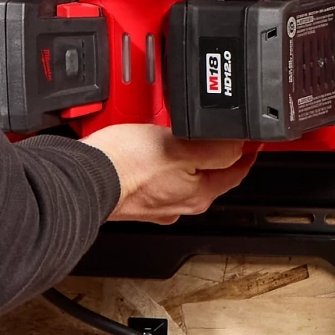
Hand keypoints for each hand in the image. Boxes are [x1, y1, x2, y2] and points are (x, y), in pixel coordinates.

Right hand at [86, 123, 255, 224]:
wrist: (81, 178)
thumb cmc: (124, 165)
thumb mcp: (179, 146)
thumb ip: (214, 147)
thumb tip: (238, 145)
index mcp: (198, 195)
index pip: (236, 173)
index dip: (248, 153)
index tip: (253, 141)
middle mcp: (179, 204)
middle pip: (209, 175)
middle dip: (215, 153)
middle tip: (216, 130)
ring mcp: (156, 202)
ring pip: (182, 175)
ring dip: (185, 155)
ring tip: (180, 132)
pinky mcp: (135, 196)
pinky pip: (158, 175)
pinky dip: (161, 161)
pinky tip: (150, 145)